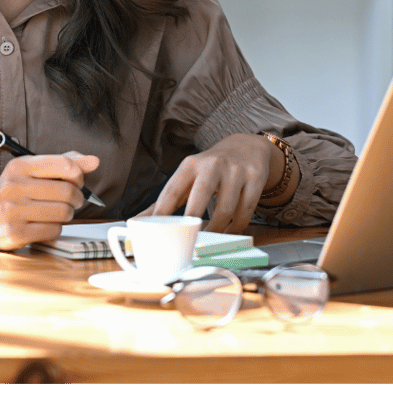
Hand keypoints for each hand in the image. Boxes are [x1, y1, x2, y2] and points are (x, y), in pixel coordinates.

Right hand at [0, 151, 99, 250]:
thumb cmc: (15, 191)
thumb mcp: (34, 170)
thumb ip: (64, 163)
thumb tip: (94, 161)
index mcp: (20, 166)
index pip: (63, 165)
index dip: (78, 174)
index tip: (77, 180)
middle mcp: (14, 186)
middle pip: (67, 191)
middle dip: (77, 197)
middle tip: (74, 199)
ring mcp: (14, 211)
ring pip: (63, 212)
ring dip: (68, 213)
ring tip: (61, 211)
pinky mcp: (16, 233)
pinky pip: (53, 230)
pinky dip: (57, 228)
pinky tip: (47, 223)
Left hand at [140, 133, 279, 234]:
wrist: (246, 148)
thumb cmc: (210, 169)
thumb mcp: (187, 176)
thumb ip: (166, 199)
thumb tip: (137, 222)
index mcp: (190, 165)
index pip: (172, 190)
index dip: (162, 212)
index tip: (155, 234)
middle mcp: (212, 165)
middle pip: (200, 196)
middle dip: (192, 221)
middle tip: (186, 243)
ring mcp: (235, 172)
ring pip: (226, 209)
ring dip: (217, 232)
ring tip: (209, 244)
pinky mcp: (255, 179)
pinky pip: (246, 212)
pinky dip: (237, 229)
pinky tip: (229, 236)